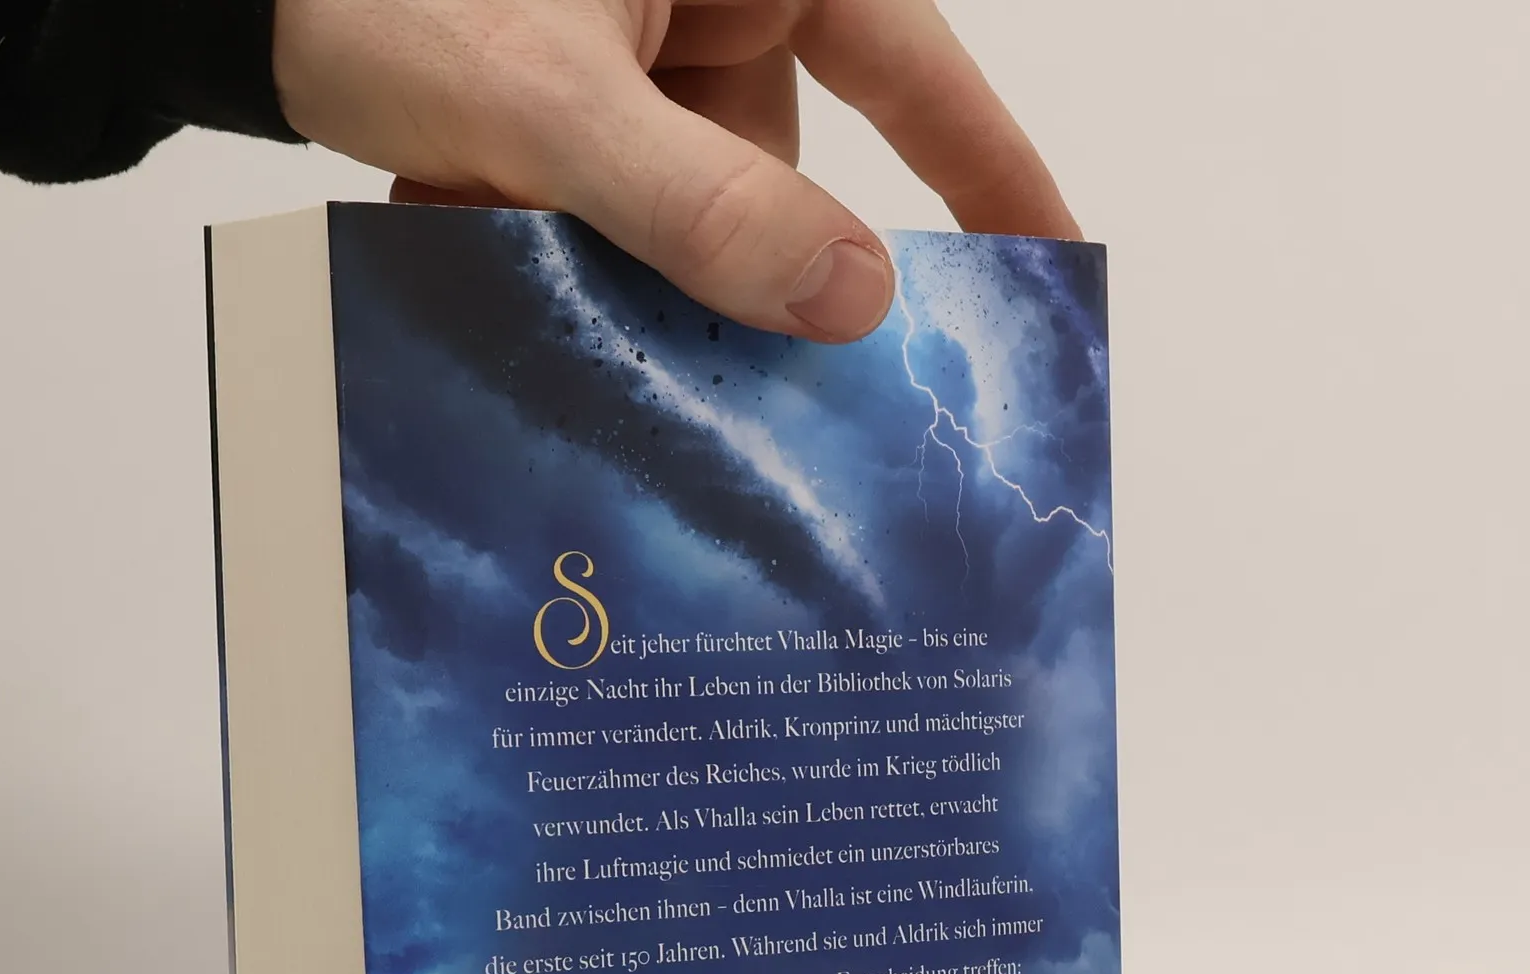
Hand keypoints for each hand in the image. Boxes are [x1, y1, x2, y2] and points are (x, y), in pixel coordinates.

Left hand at [271, 0, 1076, 342]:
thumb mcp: (550, 101)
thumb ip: (699, 205)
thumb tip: (849, 302)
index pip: (916, 68)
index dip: (991, 172)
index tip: (1050, 269)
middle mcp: (712, 4)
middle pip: (782, 174)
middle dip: (723, 273)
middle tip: (721, 379)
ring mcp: (643, 61)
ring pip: (685, 215)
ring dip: (610, 274)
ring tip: (523, 271)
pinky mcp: (580, 109)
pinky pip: (614, 214)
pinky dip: (559, 253)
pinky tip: (479, 240)